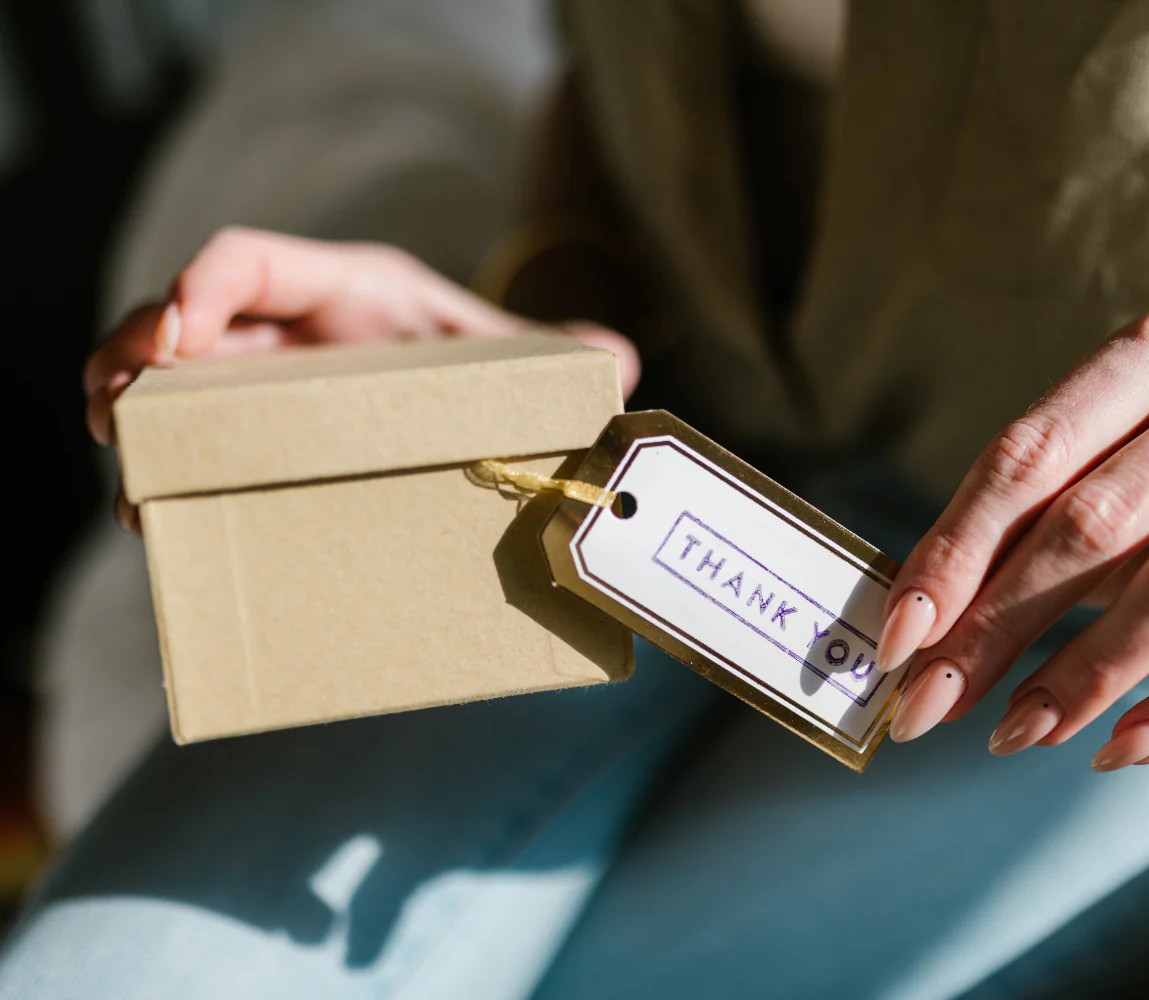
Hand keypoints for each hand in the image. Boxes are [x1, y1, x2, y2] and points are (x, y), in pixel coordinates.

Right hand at [86, 227, 640, 530]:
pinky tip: (153, 515)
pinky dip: (167, 469)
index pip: (252, 260)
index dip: (200, 286)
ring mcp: (274, 378)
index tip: (173, 335)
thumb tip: (618, 363)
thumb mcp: (518, 359)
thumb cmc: (494, 367)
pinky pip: (200, 438)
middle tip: (110, 412)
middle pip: (187, 319)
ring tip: (121, 472)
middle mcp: (298, 325)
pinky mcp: (267, 430)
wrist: (489, 402)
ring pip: (176, 380)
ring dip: (133, 412)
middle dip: (133, 355)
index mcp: (351, 288)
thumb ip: (562, 356)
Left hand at [877, 307, 1148, 768]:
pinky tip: (1117, 748)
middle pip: (1093, 521)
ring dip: (1084, 673)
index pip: (1030, 454)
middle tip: (933, 704)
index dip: (955, 550)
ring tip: (1017, 732)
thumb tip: (916, 624)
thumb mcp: (1110, 479)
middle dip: (1000, 624)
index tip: (900, 637)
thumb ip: (1025, 532)